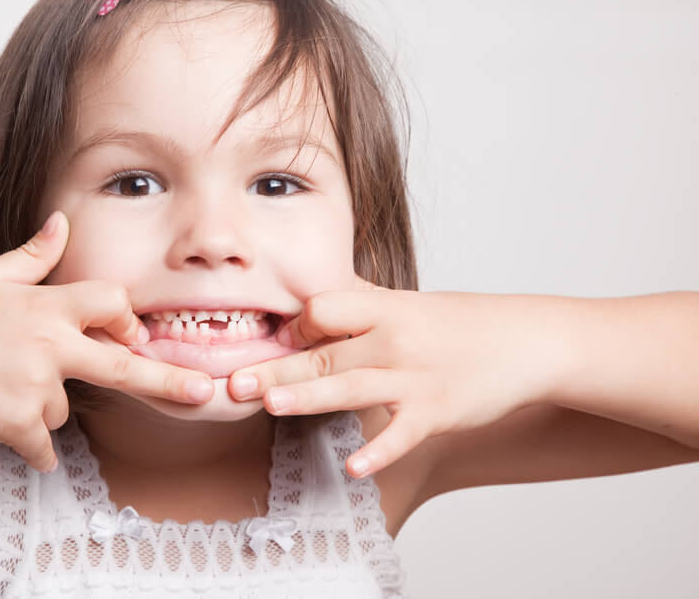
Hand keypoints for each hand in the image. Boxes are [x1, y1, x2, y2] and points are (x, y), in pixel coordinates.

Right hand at [0, 210, 213, 472]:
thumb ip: (34, 256)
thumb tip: (62, 220)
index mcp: (47, 305)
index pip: (112, 302)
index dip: (125, 318)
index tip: (131, 336)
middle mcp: (49, 344)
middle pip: (123, 366)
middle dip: (168, 381)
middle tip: (206, 394)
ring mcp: (34, 385)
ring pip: (64, 409)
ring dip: (42, 406)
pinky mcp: (14, 422)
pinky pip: (43, 446)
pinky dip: (32, 448)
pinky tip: (7, 431)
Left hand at [227, 277, 557, 477]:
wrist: (528, 342)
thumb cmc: (460, 323)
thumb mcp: (408, 302)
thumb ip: (359, 301)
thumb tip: (310, 296)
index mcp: (384, 309)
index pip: (324, 309)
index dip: (295, 325)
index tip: (270, 341)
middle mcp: (394, 340)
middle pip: (325, 354)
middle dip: (277, 368)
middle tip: (235, 382)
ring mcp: (414, 378)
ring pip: (351, 389)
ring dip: (309, 397)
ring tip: (270, 404)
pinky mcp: (436, 412)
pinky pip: (401, 435)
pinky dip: (379, 452)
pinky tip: (354, 468)